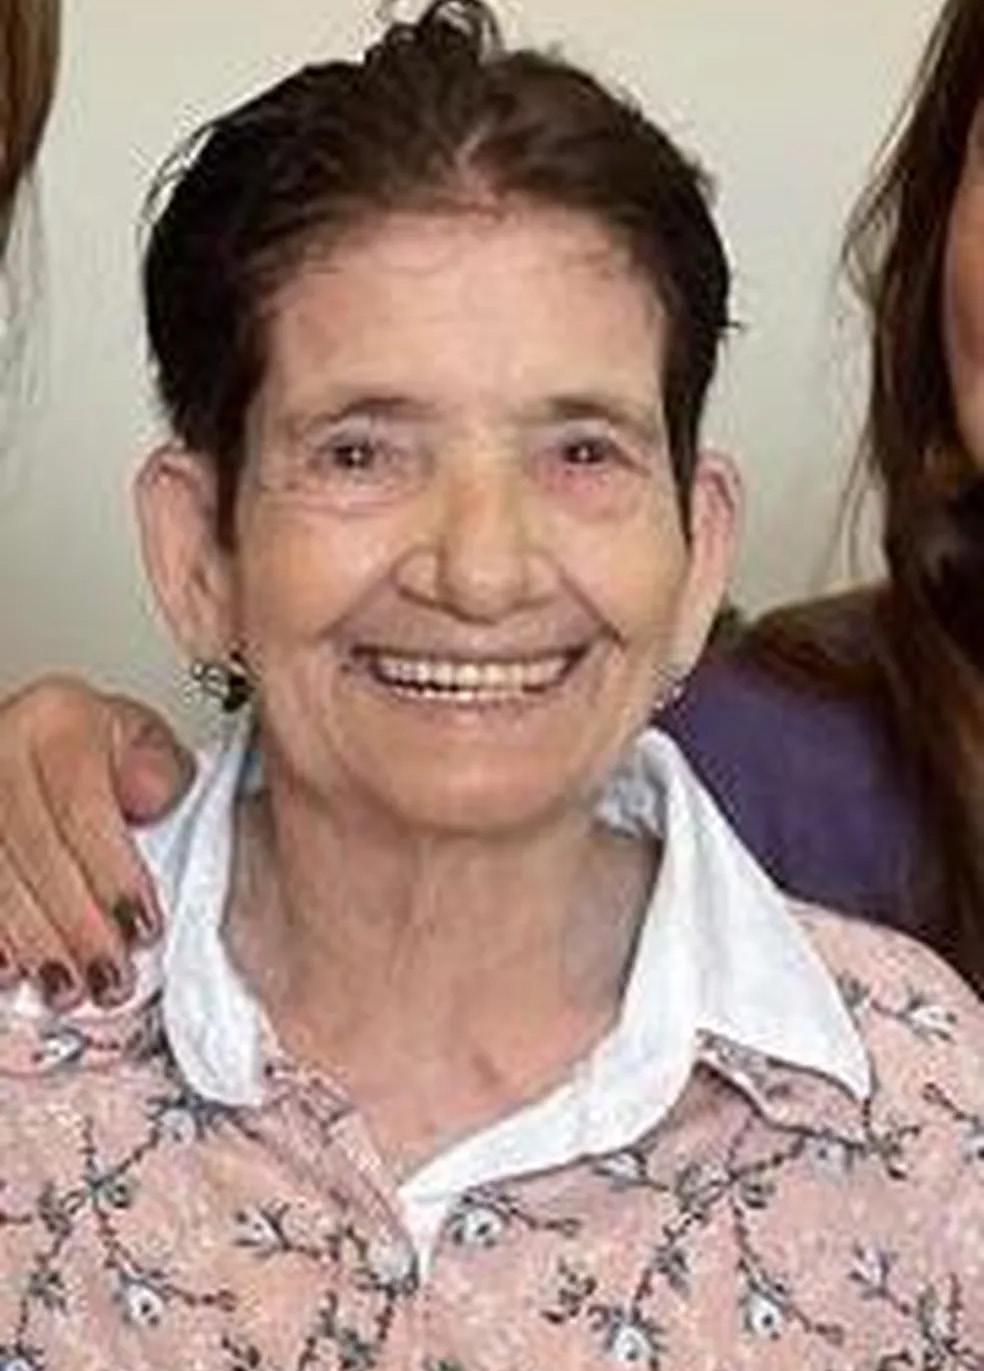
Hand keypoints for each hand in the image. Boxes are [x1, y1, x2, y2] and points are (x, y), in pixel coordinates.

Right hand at [0, 677, 194, 1008]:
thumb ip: (159, 769)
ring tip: (71, 987)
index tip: (144, 927)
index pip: (83, 808)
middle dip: (77, 926)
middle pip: (35, 851)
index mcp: (58, 720)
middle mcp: (1, 748)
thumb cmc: (96, 751)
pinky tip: (14, 971)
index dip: (114, 876)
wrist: (32, 743)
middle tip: (112, 977)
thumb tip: (150, 797)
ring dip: (35, 943)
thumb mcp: (143, 743)